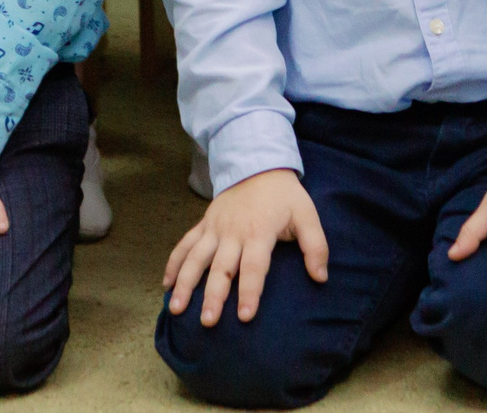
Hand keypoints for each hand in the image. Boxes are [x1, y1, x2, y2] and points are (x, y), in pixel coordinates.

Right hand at [163, 168, 328, 326]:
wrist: (258, 163)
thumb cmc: (284, 195)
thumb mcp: (307, 214)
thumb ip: (316, 246)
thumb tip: (320, 277)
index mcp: (259, 232)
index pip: (254, 268)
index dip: (250, 292)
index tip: (245, 317)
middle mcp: (232, 233)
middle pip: (221, 268)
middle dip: (213, 296)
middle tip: (208, 322)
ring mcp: (215, 228)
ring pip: (196, 259)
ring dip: (185, 284)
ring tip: (176, 310)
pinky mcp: (203, 224)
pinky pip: (184, 245)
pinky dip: (173, 264)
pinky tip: (166, 285)